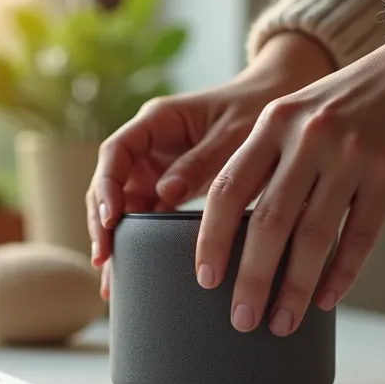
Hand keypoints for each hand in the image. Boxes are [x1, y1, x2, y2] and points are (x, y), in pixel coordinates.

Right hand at [87, 33, 335, 298]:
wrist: (281, 105)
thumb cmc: (257, 109)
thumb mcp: (234, 134)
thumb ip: (201, 161)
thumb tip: (165, 192)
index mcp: (158, 120)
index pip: (116, 152)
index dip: (108, 186)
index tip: (111, 219)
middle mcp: (150, 145)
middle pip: (112, 183)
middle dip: (102, 220)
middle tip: (105, 258)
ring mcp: (157, 168)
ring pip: (124, 204)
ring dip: (115, 236)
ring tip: (111, 278)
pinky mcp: (170, 188)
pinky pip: (146, 215)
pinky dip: (137, 240)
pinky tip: (130, 269)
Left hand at [196, 30, 384, 335]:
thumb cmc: (354, 101)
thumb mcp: (300, 114)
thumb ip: (268, 160)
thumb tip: (237, 231)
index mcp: (274, 123)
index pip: (230, 189)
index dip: (212, 238)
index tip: (204, 278)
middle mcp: (309, 137)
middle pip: (268, 221)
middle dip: (250, 277)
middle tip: (240, 318)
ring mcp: (352, 154)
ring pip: (313, 236)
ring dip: (293, 288)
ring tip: (280, 322)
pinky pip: (360, 236)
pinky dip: (340, 274)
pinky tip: (325, 300)